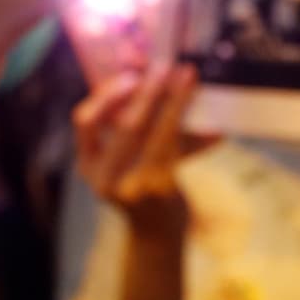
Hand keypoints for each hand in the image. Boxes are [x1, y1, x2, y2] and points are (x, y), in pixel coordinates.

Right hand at [75, 65, 202, 236]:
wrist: (154, 232)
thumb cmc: (138, 181)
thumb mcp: (123, 155)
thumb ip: (129, 117)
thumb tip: (146, 66)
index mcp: (87, 163)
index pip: (85, 121)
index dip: (107, 95)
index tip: (130, 74)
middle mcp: (103, 178)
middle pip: (126, 126)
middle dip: (149, 92)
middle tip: (166, 67)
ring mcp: (131, 188)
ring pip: (157, 136)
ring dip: (176, 103)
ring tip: (189, 79)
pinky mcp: (160, 194)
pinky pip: (179, 152)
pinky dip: (198, 135)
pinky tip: (214, 124)